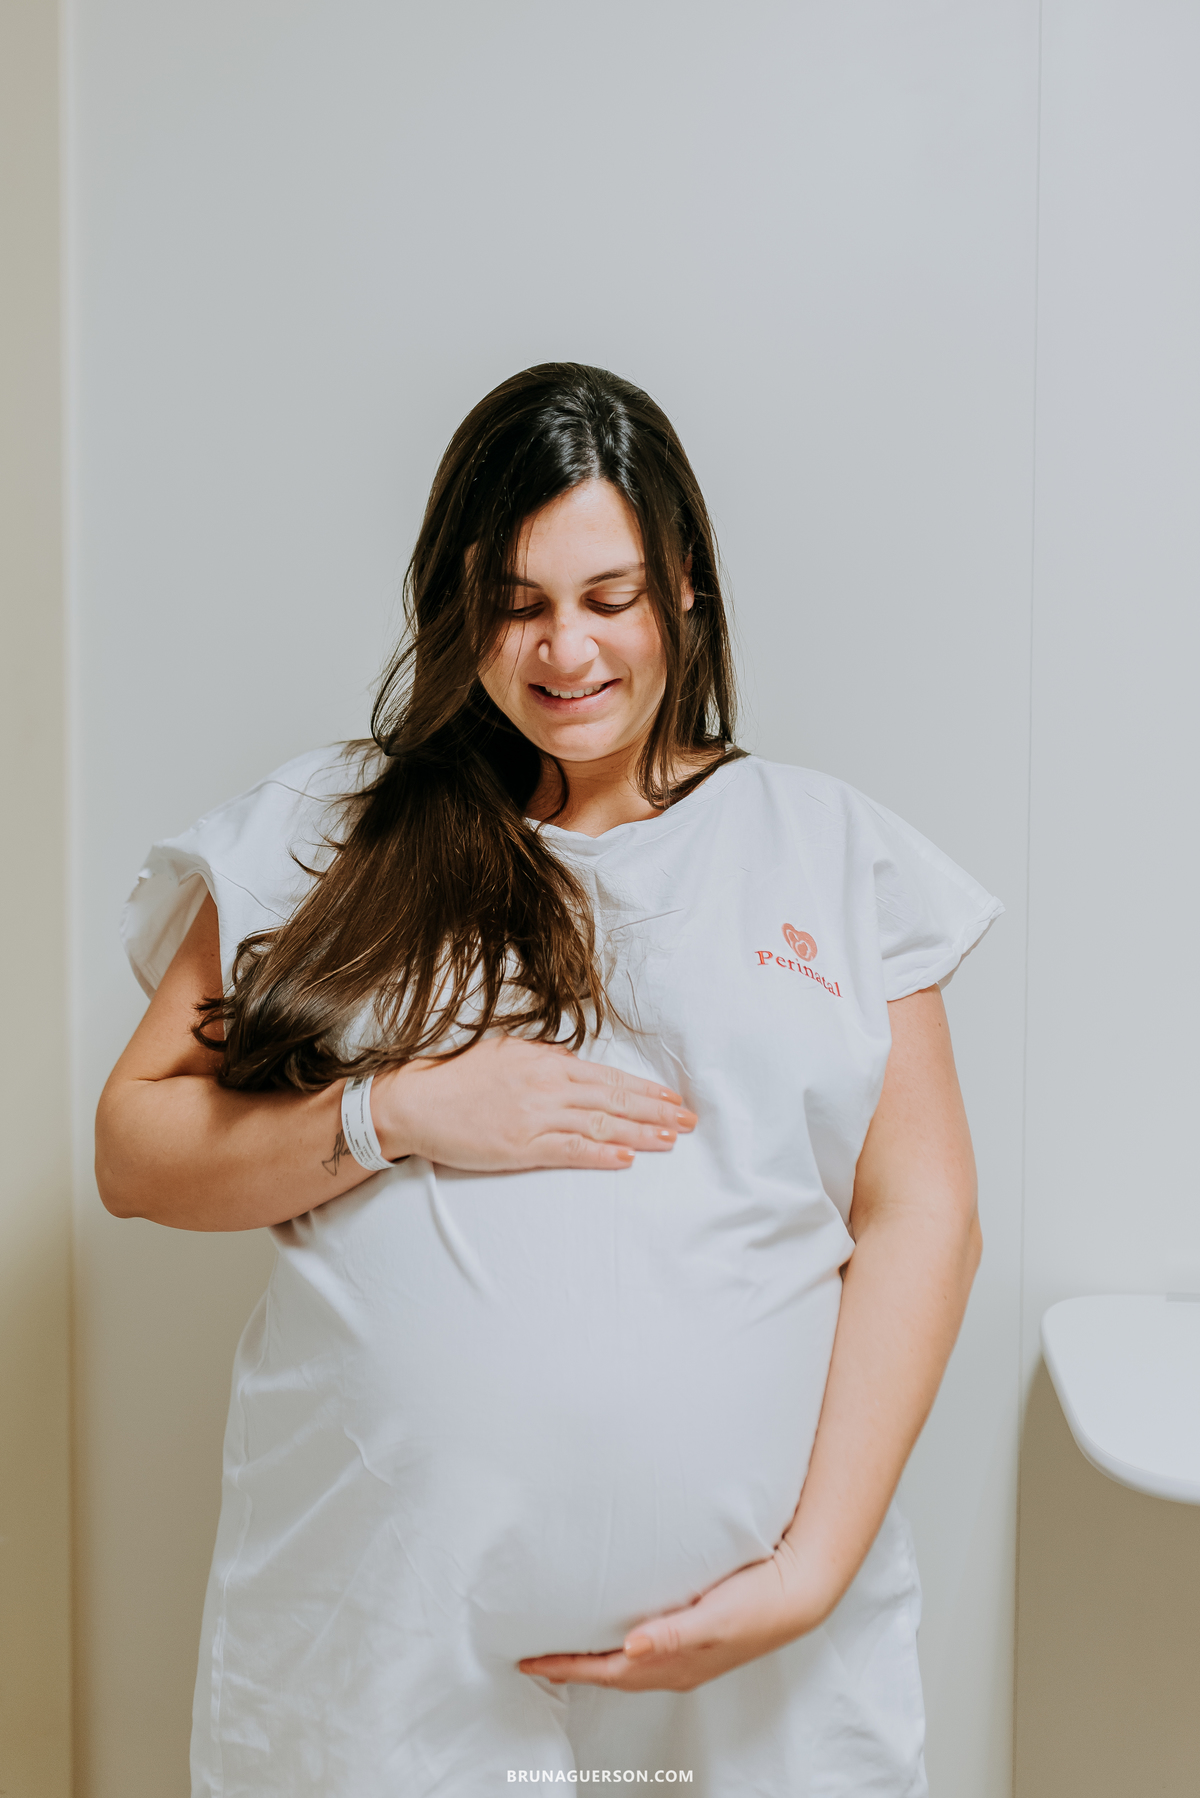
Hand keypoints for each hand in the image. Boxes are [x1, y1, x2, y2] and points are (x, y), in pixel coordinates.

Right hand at [372, 1035, 696, 1171]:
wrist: (416, 1101)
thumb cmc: (458, 1076)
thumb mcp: (507, 1052)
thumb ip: (545, 1060)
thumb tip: (576, 1066)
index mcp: (547, 1063)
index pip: (609, 1077)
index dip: (645, 1089)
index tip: (672, 1098)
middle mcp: (548, 1087)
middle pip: (614, 1100)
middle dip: (656, 1111)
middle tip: (689, 1121)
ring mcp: (536, 1118)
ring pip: (600, 1124)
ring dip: (640, 1133)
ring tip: (671, 1140)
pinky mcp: (521, 1147)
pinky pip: (569, 1150)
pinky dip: (600, 1153)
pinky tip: (626, 1158)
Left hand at [516, 1536, 833, 1692]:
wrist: (799, 1594)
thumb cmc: (759, 1603)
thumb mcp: (715, 1616)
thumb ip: (672, 1632)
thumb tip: (629, 1648)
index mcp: (674, 1664)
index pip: (605, 1670)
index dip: (566, 1667)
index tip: (528, 1661)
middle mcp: (676, 1666)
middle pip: (611, 1673)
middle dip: (572, 1668)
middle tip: (537, 1657)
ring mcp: (688, 1656)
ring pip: (627, 1665)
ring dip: (595, 1660)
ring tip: (567, 1647)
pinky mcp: (698, 1638)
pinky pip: (646, 1650)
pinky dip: (621, 1647)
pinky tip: (618, 1631)